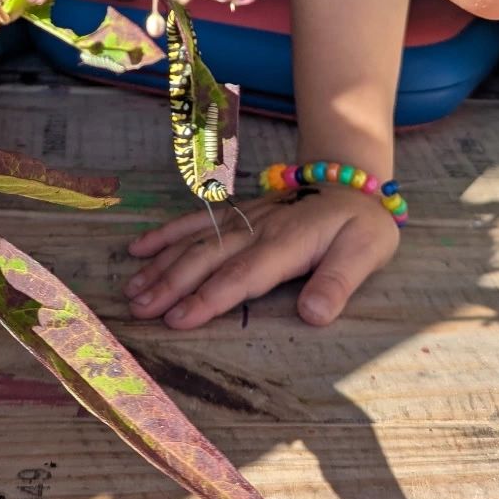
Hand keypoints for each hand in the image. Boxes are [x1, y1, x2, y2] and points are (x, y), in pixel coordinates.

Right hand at [124, 186, 400, 328]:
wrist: (353, 178)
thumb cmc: (361, 224)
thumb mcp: (367, 252)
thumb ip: (339, 283)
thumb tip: (313, 316)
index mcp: (288, 242)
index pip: (243, 275)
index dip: (209, 297)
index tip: (178, 319)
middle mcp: (258, 228)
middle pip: (209, 257)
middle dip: (172, 284)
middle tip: (140, 310)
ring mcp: (244, 217)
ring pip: (195, 241)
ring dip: (162, 265)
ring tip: (132, 290)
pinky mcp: (237, 212)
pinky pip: (196, 220)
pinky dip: (166, 234)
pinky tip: (139, 249)